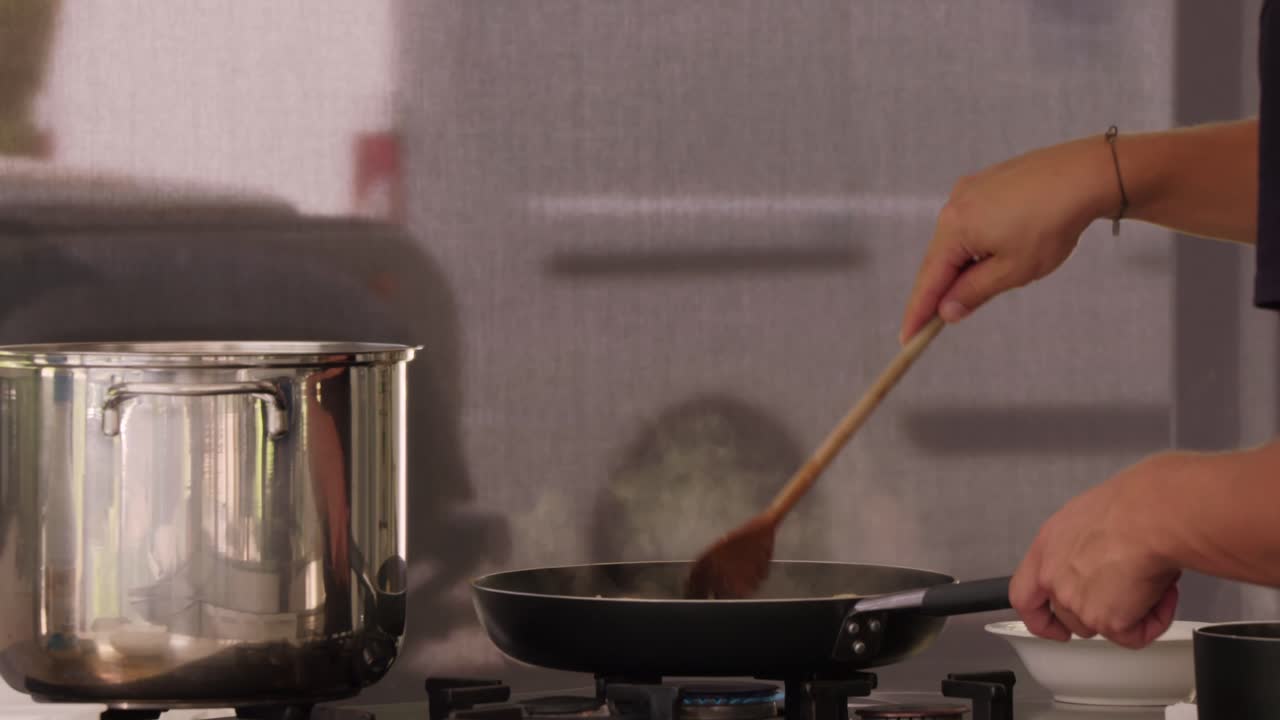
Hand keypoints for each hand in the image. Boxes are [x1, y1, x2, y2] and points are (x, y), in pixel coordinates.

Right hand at [900, 135, 1116, 342]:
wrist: (1086, 174)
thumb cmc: (1052, 224)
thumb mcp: (1013, 271)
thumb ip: (974, 293)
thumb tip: (946, 310)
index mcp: (954, 227)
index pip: (929, 280)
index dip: (918, 312)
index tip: (908, 338)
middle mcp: (955, 205)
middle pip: (939, 258)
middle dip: (940, 290)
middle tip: (936, 322)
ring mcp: (971, 190)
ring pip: (957, 239)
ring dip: (963, 265)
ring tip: (983, 285)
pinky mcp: (989, 182)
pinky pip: (973, 221)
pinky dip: (976, 243)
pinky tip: (997, 252)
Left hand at [1009, 452, 1182, 648]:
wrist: (1149, 518)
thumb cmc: (1129, 506)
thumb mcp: (1088, 519)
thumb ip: (1081, 548)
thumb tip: (1099, 558)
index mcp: (1045, 551)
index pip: (1024, 597)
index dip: (1038, 618)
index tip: (1053, 627)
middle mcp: (1054, 580)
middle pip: (1069, 617)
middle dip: (1101, 611)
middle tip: (1129, 594)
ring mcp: (1076, 604)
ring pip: (1102, 627)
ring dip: (1129, 612)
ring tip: (1152, 580)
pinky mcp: (1106, 621)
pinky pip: (1133, 636)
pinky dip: (1153, 620)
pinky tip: (1163, 594)